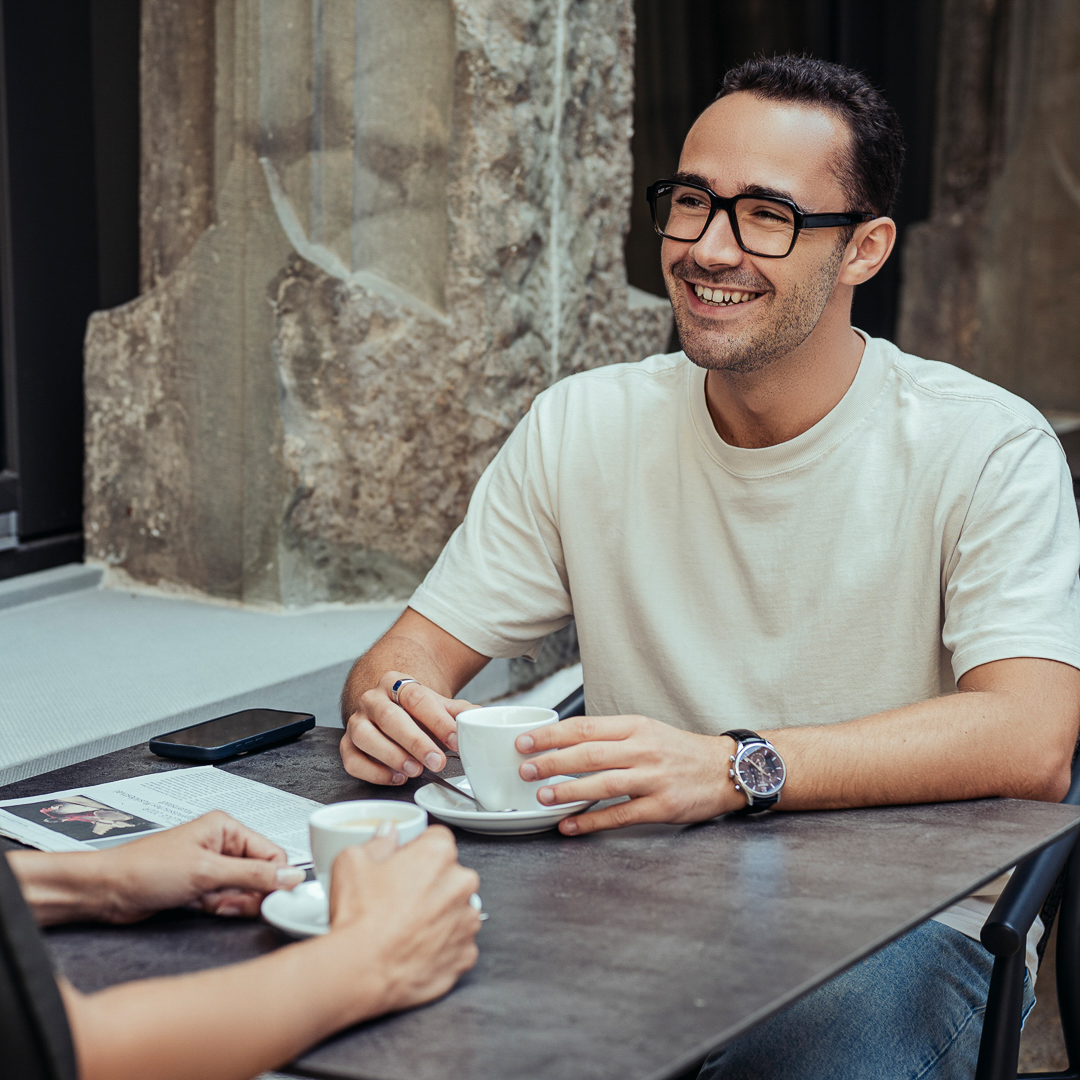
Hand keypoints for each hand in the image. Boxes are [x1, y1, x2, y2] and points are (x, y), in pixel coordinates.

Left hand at [92, 811, 303, 921]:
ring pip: (243, 892)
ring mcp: (211, 868)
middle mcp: (221, 845)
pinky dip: (219, 908)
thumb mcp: (206, 872)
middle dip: (249, 894)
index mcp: (226, 828)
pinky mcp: (201, 888)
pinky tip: (202, 907)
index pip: (271, 853)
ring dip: (231, 903)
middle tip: (232, 902)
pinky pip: (226, 901)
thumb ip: (253, 875)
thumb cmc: (144, 869)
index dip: (275, 879)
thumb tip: (290, 876)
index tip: (274, 899)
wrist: (106, 892)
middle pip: (259, 875)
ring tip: (211, 903)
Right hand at [327, 825, 480, 1011]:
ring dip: (437, 914)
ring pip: (455, 908)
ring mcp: (467, 921)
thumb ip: (378, 841)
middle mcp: (460, 884)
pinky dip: (441, 945)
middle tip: (399, 898)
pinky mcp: (466, 953)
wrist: (362, 972)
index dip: (416, 850)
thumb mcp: (352, 861)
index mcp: (438, 854)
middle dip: (429, 882)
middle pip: (449, 874)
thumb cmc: (360, 919)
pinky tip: (415, 946)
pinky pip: (457, 942)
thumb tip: (388, 835)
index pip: (436, 839)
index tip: (404, 863)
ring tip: (404, 926)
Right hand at [341, 671, 476, 784]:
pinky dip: (373, 772)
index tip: (456, 740)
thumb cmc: (416, 710)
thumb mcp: (439, 705)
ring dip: (391, 756)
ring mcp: (356, 721)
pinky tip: (396, 777)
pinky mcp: (347, 745)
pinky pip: (352, 760)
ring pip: (365, 737)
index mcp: (396, 683)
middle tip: (437, 762)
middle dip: (415, 742)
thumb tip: (478, 717)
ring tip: (415, 771)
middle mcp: (372, 699)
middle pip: (389, 717)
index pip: (416, 698)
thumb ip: (458, 712)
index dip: (437, 720)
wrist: (390, 704)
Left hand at [515, 715, 738, 834]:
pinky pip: (620, 815)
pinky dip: (592, 821)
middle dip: (552, 761)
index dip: (551, 735)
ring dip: (568, 791)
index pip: (585, 727)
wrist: (727, 769)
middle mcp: (642, 749)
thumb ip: (611, 736)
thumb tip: (565, 744)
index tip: (525, 742)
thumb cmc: (680, 751)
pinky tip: (570, 825)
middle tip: (525, 769)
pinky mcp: (662, 806)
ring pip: (602, 784)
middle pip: (589, 753)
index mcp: (635, 727)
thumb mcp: (647, 730)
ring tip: (542, 797)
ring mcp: (653, 778)